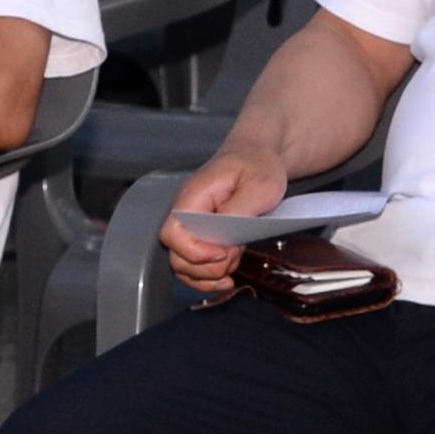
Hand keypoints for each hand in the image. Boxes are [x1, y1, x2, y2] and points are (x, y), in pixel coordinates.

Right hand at [163, 146, 287, 294]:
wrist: (257, 156)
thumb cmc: (258, 165)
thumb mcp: (261, 185)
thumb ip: (238, 212)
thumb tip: (223, 239)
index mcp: (194, 196)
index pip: (174, 232)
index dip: (195, 251)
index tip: (224, 252)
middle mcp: (187, 213)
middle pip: (176, 255)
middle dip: (205, 269)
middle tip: (232, 260)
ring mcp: (192, 226)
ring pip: (183, 265)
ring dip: (207, 276)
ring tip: (232, 267)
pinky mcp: (202, 236)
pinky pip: (195, 266)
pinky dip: (208, 278)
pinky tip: (227, 276)